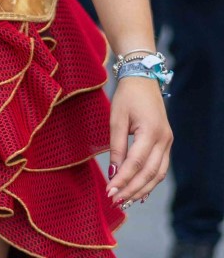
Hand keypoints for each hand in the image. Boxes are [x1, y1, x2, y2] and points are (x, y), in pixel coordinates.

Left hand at [106, 77, 172, 208]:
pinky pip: (160, 167)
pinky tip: (139, 190)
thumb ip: (116, 146)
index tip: (110, 191)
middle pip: (149, 173)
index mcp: (151, 131)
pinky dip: (150, 180)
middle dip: (132, 189)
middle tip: (115, 200)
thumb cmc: (127, 96)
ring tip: (126, 200)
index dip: (123, 180)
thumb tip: (113, 172)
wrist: (143, 78)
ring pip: (158, 174)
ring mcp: (168, 141)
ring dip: (142, 189)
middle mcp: (163, 139)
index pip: (136, 163)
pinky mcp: (166, 142)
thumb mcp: (116, 118)